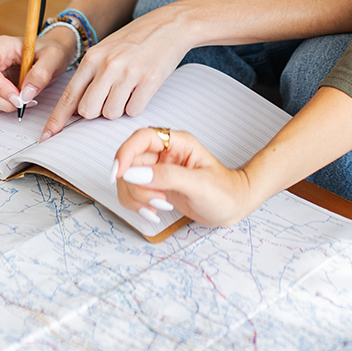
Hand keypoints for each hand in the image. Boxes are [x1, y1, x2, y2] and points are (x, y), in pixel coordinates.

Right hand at [0, 28, 75, 112]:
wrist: (50, 56)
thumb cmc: (50, 51)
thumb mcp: (53, 56)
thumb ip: (42, 73)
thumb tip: (26, 94)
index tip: (17, 96)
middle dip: (3, 100)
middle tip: (24, 103)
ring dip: (5, 105)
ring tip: (27, 100)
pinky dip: (6, 106)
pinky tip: (23, 100)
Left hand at [41, 5, 194, 138]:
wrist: (171, 24)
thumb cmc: (138, 37)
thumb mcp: (108, 48)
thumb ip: (91, 74)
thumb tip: (78, 107)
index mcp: (93, 57)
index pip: (69, 96)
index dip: (57, 119)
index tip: (47, 135)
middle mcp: (108, 66)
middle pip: (88, 111)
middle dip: (97, 111)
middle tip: (109, 98)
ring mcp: (129, 73)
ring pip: (112, 113)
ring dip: (119, 108)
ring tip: (129, 88)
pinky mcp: (150, 81)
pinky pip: (134, 110)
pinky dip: (137, 105)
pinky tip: (142, 88)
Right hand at [113, 127, 251, 227]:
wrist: (233, 207)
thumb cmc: (224, 192)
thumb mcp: (199, 184)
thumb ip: (167, 177)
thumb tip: (134, 174)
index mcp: (177, 143)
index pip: (142, 139)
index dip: (125, 153)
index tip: (118, 174)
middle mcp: (165, 154)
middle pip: (131, 162)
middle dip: (136, 185)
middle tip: (156, 200)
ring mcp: (159, 170)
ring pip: (128, 179)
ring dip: (137, 198)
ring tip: (159, 207)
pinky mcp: (156, 186)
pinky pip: (133, 192)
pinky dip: (137, 205)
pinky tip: (153, 212)